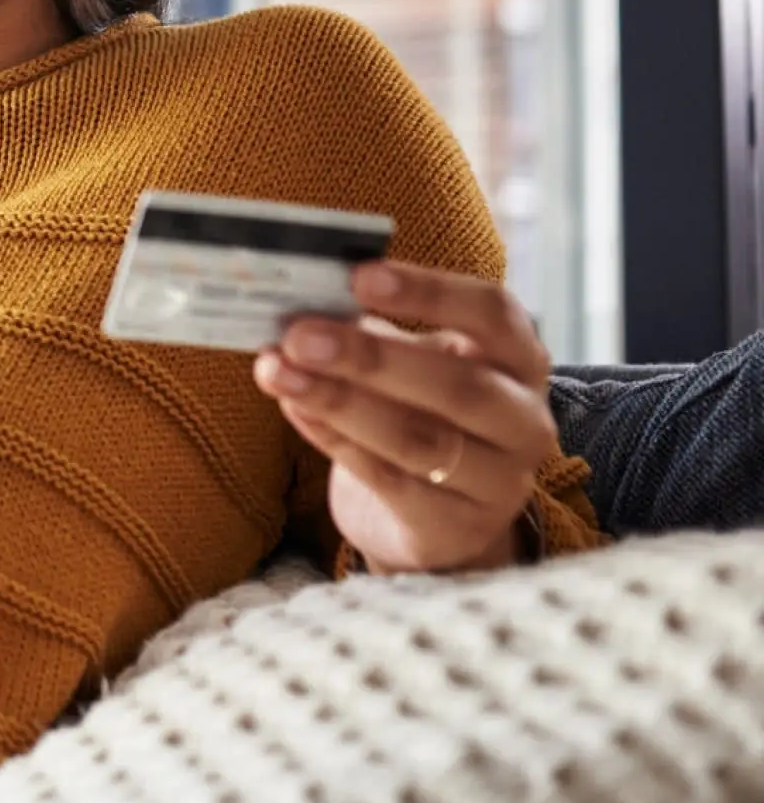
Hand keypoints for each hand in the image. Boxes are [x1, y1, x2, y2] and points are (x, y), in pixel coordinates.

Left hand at [253, 260, 557, 574]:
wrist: (441, 519)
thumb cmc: (424, 415)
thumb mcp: (416, 366)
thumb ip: (378, 333)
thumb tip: (306, 301)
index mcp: (521, 361)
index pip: (494, 314)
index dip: (430, 292)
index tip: (360, 276)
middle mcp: (524, 421)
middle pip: (458, 385)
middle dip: (370, 358)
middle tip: (299, 335)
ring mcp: (498, 481)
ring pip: (419, 439)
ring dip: (339, 401)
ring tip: (277, 371)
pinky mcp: (455, 526)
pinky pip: (387, 479)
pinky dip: (333, 440)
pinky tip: (292, 408)